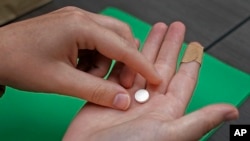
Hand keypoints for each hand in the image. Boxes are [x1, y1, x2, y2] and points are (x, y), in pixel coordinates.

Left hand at [0, 6, 160, 109]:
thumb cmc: (20, 62)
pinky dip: (96, 59)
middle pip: (120, 37)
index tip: (155, 77)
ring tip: (89, 77)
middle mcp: (82, 18)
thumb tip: (122, 101)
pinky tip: (82, 69)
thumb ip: (95, 91)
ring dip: (107, 62)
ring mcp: (77, 21)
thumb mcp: (61, 81)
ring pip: (109, 41)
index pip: (123, 46)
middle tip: (118, 82)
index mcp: (81, 26)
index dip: (142, 64)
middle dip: (124, 61)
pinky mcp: (72, 27)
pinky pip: (96, 42)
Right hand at [63, 22, 238, 140]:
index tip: (195, 46)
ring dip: (148, 48)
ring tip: (155, 30)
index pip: (183, 81)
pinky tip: (130, 48)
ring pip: (142, 66)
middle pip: (162, 67)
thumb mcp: (170, 134)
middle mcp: (149, 103)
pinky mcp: (109, 94)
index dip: (190, 62)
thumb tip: (231, 111)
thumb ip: (198, 120)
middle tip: (173, 28)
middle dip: (168, 46)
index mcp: (166, 111)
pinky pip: (119, 71)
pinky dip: (124, 58)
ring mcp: (128, 98)